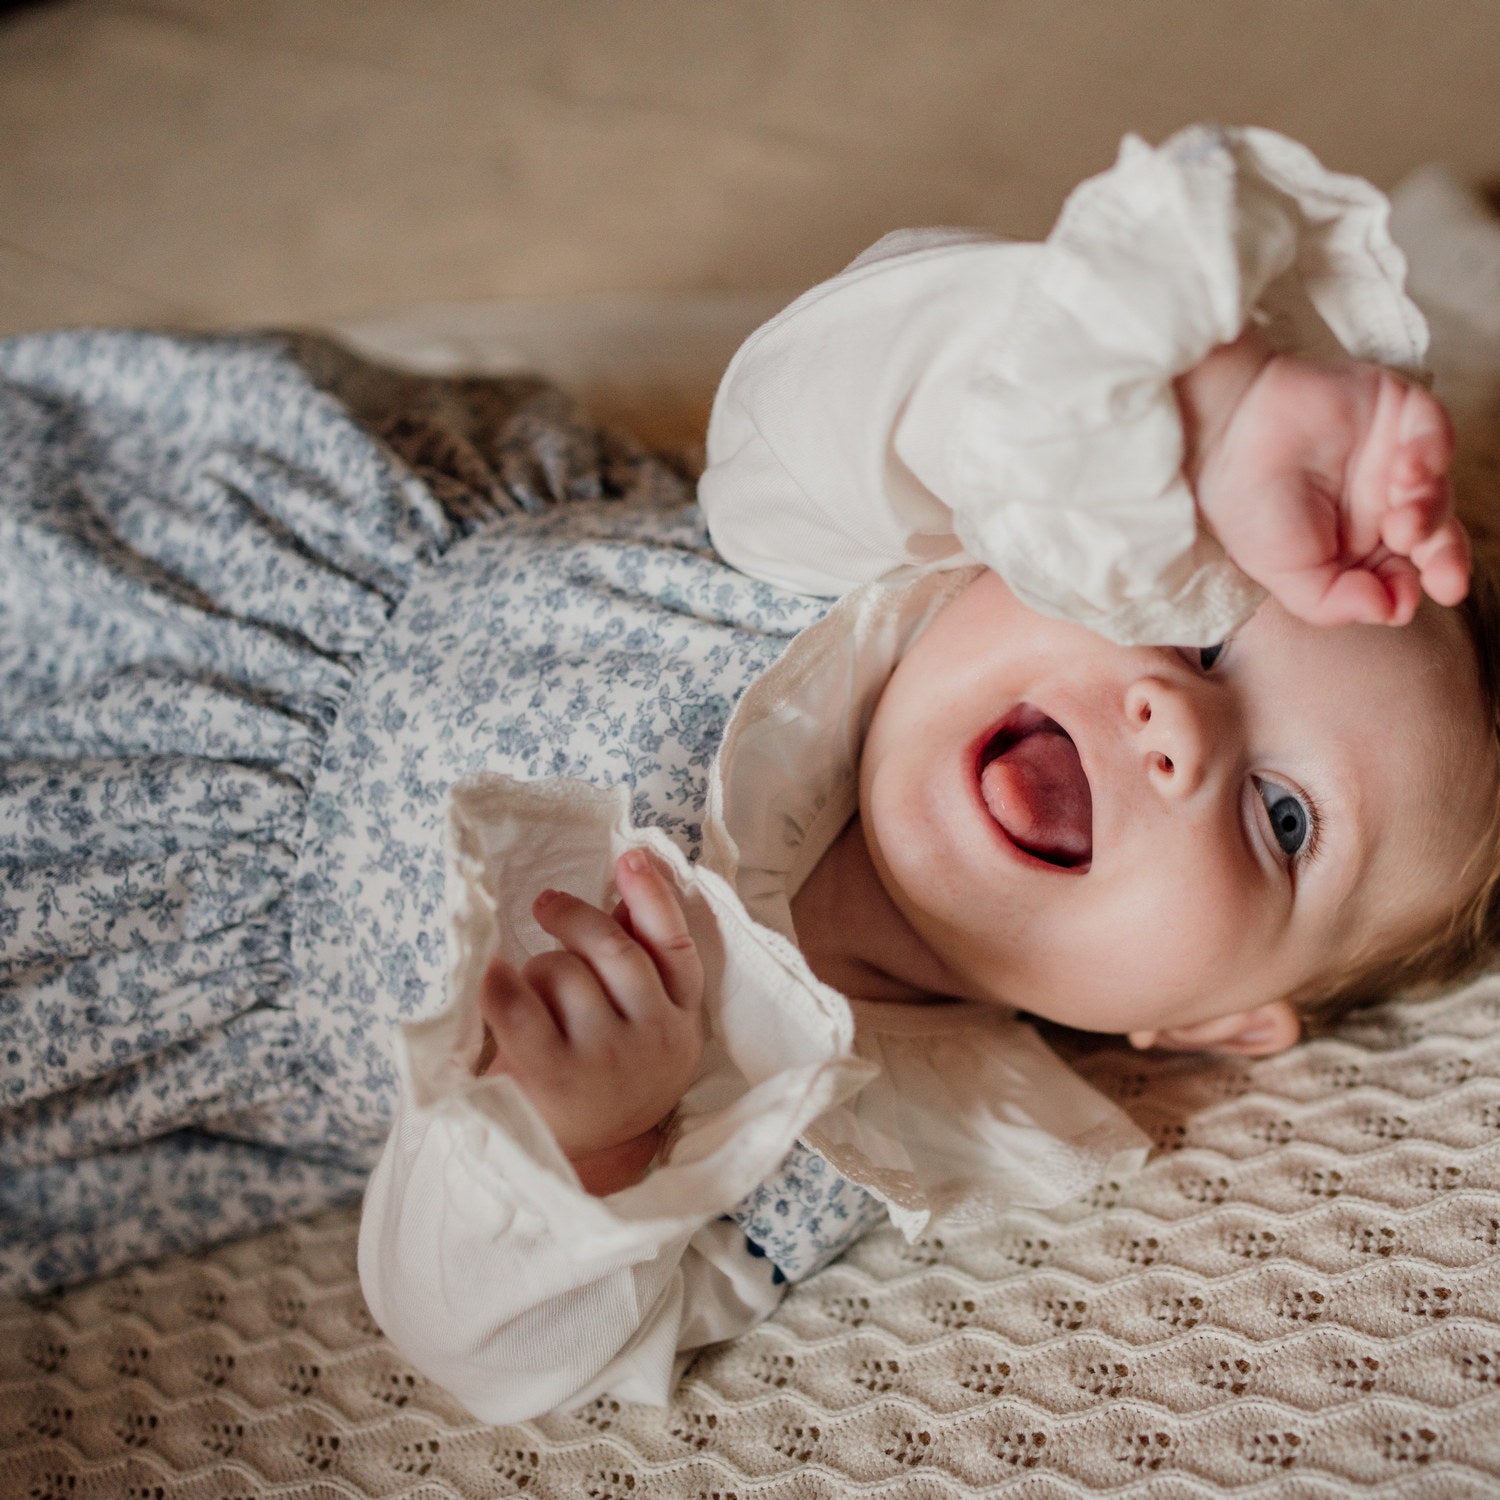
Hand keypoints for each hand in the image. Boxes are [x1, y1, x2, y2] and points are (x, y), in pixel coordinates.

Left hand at [473, 849, 704, 1192]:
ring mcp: (608, 1061)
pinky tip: (490, 976)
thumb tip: (629, 892)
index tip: (628, 855)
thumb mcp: (640, 1028)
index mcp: (683, 1021)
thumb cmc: (601, 1078)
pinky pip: (518, 1005)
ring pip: (564, 972)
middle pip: (614, 950)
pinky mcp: (556, 1079)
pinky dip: (498, 984)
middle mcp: (655, 1040)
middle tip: (543, 903)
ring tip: (531, 993)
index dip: (653, 895)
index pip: (675, 945)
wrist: (571, 1172)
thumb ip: (640, 965)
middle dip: (573, 917)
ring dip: (538, 968)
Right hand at [1180, 330, 1469, 627]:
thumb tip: (1393, 613)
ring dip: (1430, 511)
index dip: (1411, 588)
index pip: (1401, 571)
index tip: (1405, 600)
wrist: (1226, 439)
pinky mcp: (1398, 411)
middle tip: (1443, 580)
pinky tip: (1407, 472)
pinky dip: (1434, 457)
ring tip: (1400, 521)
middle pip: (1434, 534)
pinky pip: (1436, 435)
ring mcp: (1391, 456)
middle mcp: (1378, 504)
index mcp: (1354, 545)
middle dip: (1445, 559)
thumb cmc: (1248, 508)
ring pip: (1439, 489)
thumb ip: (1337, 603)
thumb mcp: (1288, 576)